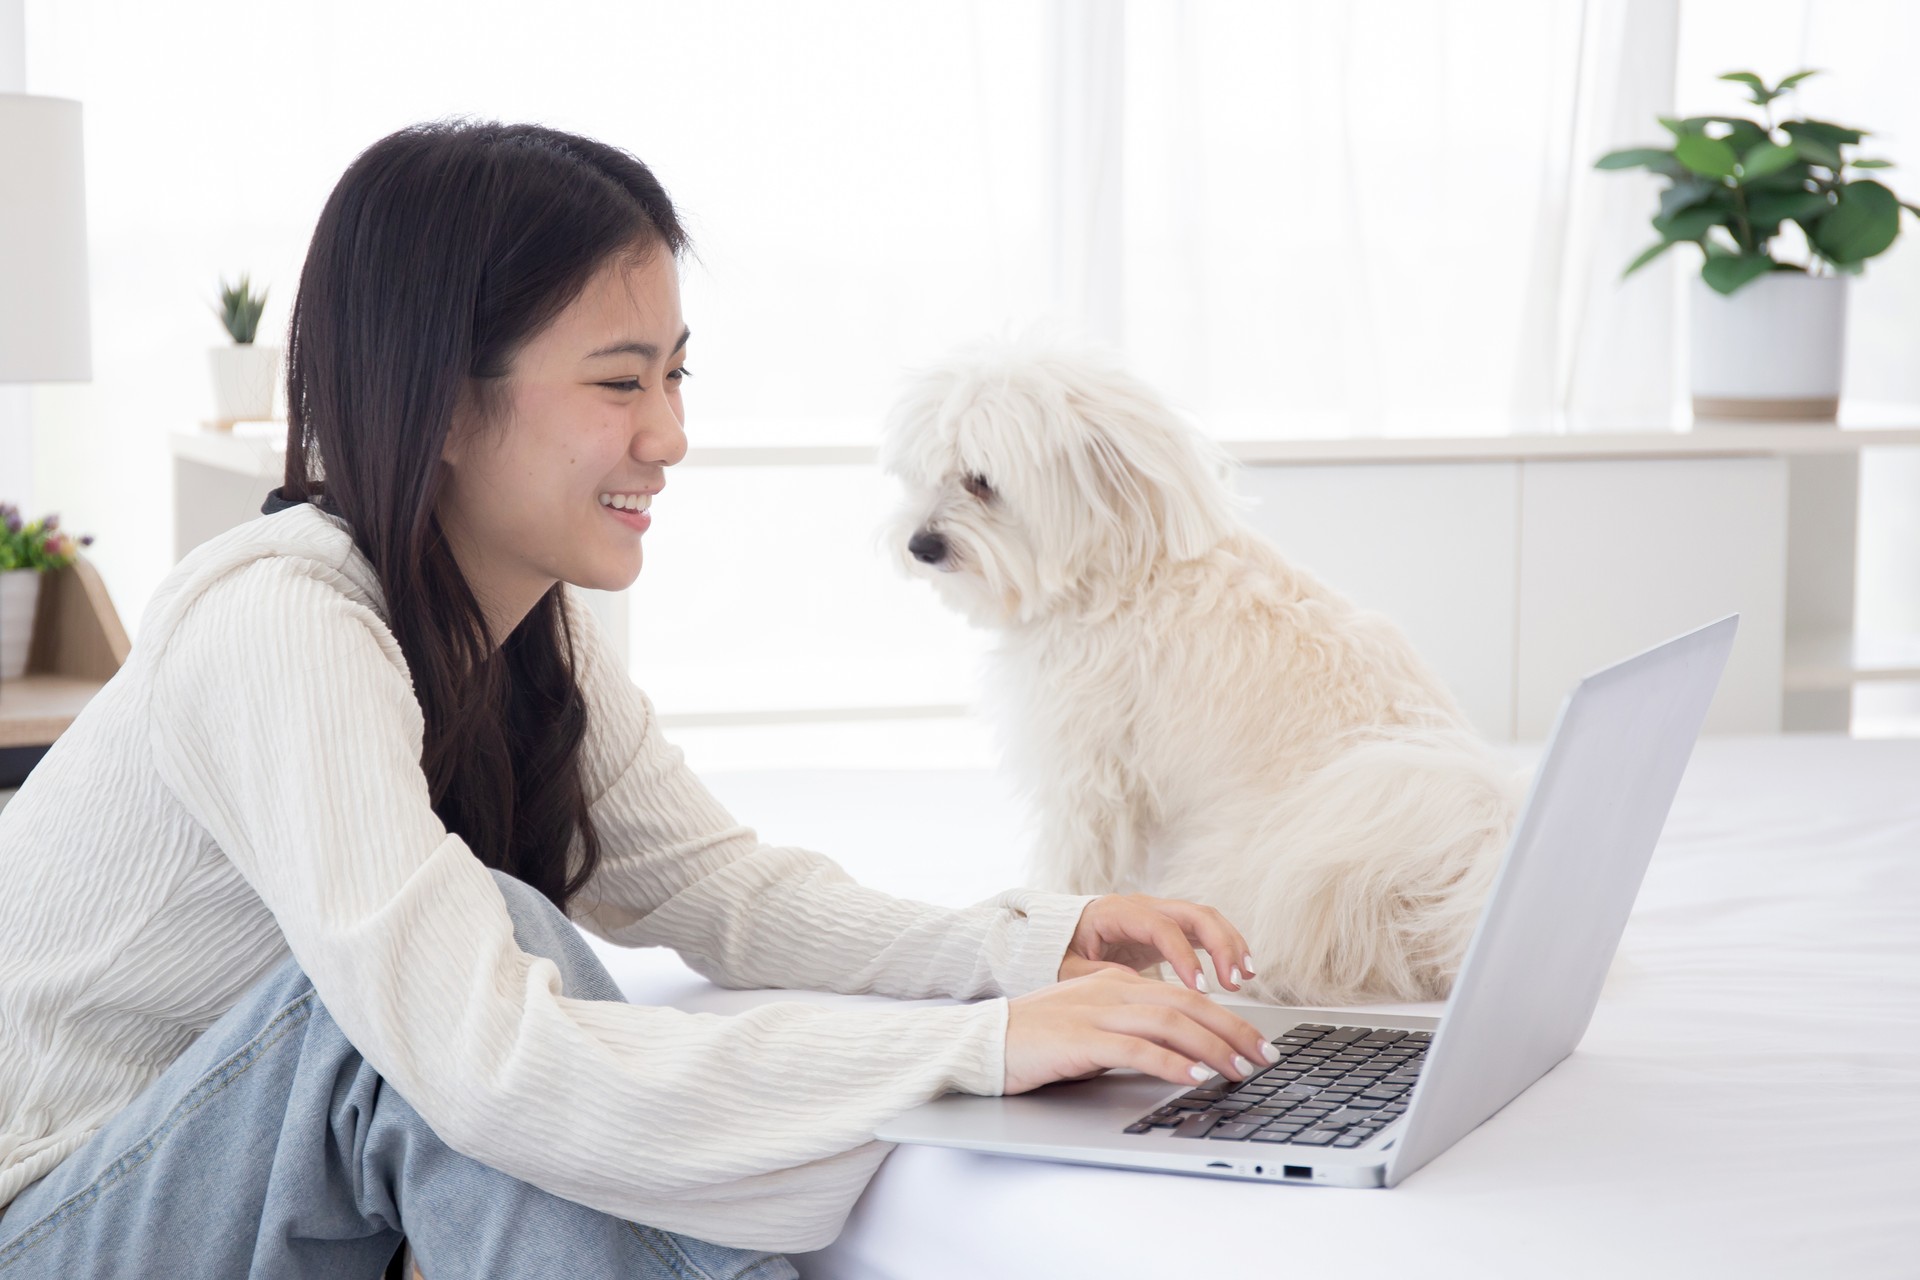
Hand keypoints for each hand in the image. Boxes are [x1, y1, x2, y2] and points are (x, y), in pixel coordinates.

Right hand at [1003, 967, 1278, 1093]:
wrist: (985, 1041)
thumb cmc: (1038, 1040)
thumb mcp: (1093, 1027)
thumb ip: (1131, 1030)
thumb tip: (1179, 1052)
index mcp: (1118, 984)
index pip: (1186, 998)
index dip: (1228, 1019)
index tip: (1256, 1044)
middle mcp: (1113, 990)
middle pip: (1188, 1005)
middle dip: (1234, 1032)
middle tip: (1265, 1058)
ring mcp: (1096, 1011)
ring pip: (1170, 1023)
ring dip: (1212, 1048)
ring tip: (1239, 1070)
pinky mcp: (1080, 1038)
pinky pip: (1136, 1048)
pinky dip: (1170, 1062)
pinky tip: (1193, 1077)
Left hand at [1057, 893, 1255, 993]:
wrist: (1061, 936)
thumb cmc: (1063, 953)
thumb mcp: (1070, 969)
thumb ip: (1097, 978)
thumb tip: (1136, 991)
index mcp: (1116, 912)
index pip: (1161, 928)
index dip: (1184, 957)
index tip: (1200, 988)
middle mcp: (1143, 905)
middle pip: (1193, 913)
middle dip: (1221, 945)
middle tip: (1235, 981)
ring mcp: (1159, 913)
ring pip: (1206, 918)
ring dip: (1231, 945)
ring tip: (1246, 977)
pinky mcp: (1170, 926)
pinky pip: (1205, 931)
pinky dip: (1226, 948)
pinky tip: (1241, 972)